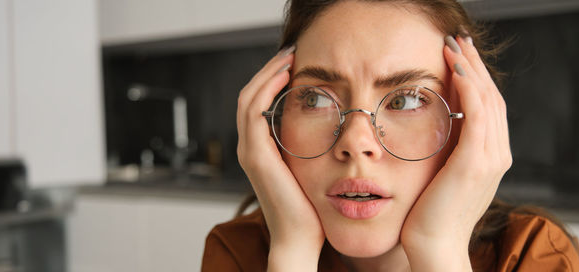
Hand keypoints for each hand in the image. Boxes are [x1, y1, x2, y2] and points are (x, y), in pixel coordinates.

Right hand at [236, 46, 324, 270]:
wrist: (301, 237)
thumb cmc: (310, 207)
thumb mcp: (310, 167)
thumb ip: (309, 145)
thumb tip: (330, 124)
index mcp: (260, 149)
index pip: (258, 104)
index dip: (273, 80)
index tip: (296, 64)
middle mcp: (249, 147)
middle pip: (249, 95)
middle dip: (269, 70)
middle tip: (292, 52)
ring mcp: (249, 150)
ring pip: (248, 98)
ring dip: (268, 73)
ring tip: (289, 57)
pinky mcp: (256, 154)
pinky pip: (255, 111)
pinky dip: (267, 89)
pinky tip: (286, 76)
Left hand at [400, 35, 511, 270]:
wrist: (434, 247)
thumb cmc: (431, 215)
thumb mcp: (445, 177)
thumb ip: (451, 152)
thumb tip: (441, 128)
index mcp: (492, 157)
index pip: (490, 107)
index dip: (477, 78)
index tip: (459, 57)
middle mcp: (498, 155)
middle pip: (493, 97)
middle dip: (475, 66)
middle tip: (458, 42)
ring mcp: (490, 158)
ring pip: (487, 100)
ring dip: (471, 69)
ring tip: (453, 47)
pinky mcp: (475, 162)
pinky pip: (477, 115)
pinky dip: (469, 90)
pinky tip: (456, 71)